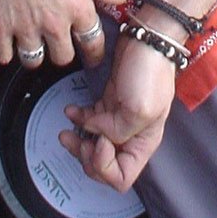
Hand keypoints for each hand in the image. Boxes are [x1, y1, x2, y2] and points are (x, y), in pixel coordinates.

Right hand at [0, 0, 125, 67]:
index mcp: (77, 8)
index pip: (93, 44)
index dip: (94, 53)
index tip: (92, 56)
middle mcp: (54, 24)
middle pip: (62, 58)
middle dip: (61, 51)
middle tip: (57, 41)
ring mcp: (25, 29)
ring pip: (33, 60)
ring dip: (34, 53)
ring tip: (32, 41)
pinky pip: (3, 56)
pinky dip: (5, 51)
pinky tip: (7, 39)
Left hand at [58, 33, 175, 191]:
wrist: (148, 39)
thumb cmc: (150, 72)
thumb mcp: (140, 109)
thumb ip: (117, 131)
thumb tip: (95, 133)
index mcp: (143, 143)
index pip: (121, 178)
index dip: (104, 166)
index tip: (99, 141)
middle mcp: (131, 136)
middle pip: (104, 165)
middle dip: (86, 156)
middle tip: (76, 139)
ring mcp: (119, 119)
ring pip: (93, 145)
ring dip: (77, 142)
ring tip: (66, 131)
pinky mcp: (110, 101)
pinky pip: (90, 121)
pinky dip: (78, 119)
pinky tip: (71, 111)